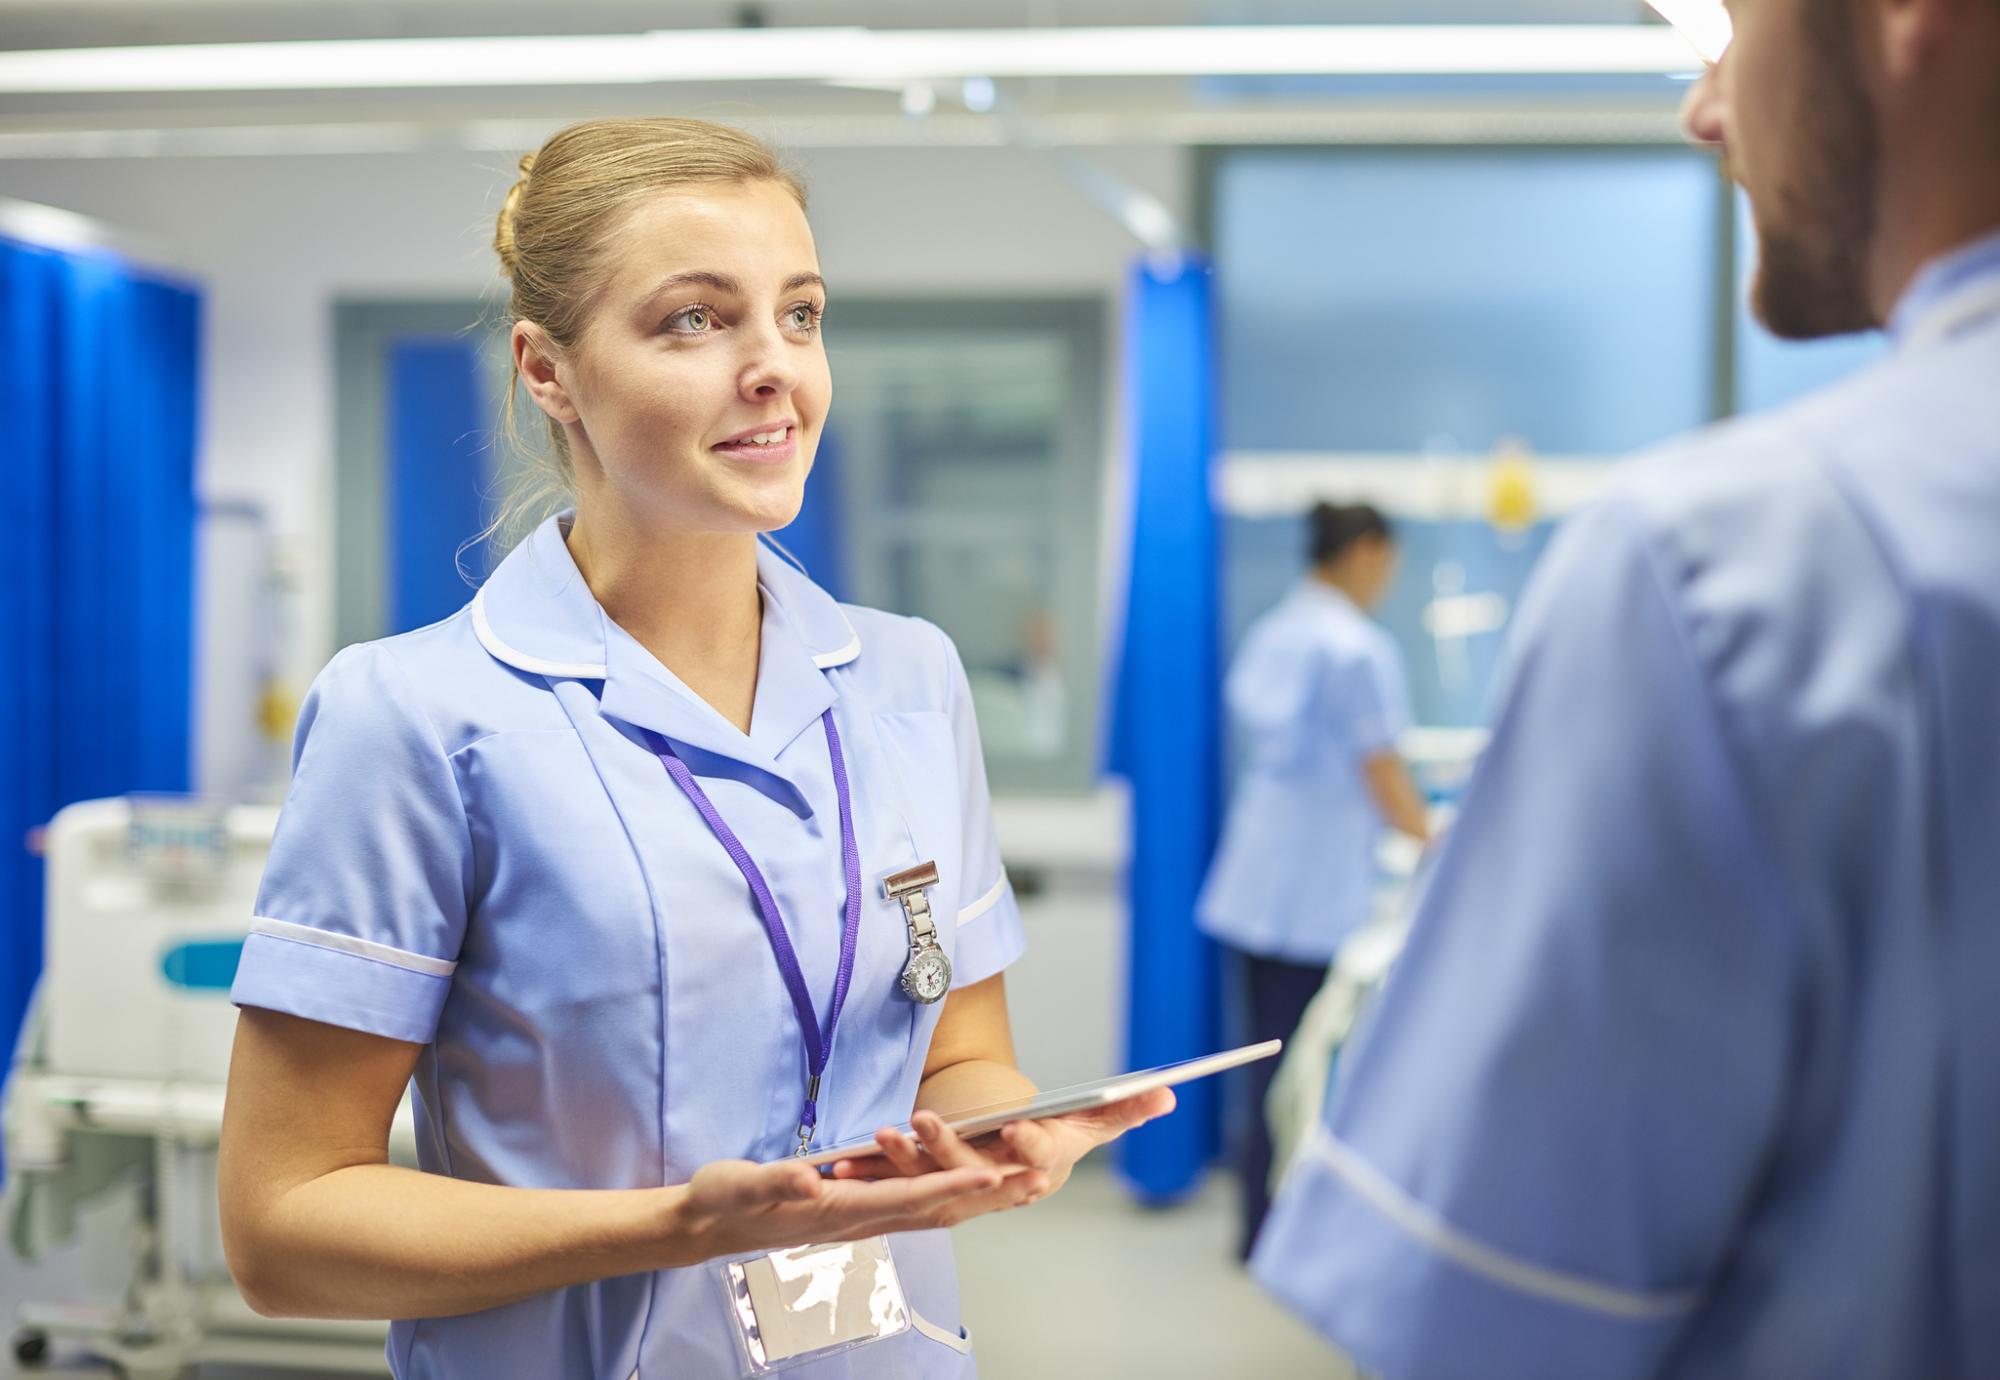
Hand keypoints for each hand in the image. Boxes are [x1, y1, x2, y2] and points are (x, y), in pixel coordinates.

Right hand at [669, 1154, 1036, 1265]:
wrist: (706, 1223)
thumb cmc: (723, 1199)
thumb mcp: (742, 1184)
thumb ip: (777, 1182)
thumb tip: (812, 1181)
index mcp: (837, 1210)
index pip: (906, 1198)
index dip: (949, 1186)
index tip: (990, 1174)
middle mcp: (855, 1219)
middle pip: (932, 1210)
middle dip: (982, 1197)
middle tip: (1032, 1178)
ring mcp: (855, 1218)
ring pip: (927, 1210)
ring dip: (973, 1198)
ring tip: (1015, 1181)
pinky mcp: (851, 1211)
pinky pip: (910, 1205)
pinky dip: (945, 1194)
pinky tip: (962, 1184)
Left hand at [826, 1088, 1175, 1205]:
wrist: (1012, 1160)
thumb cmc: (1053, 1135)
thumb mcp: (1091, 1119)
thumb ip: (1126, 1107)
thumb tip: (1169, 1091)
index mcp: (1038, 1170)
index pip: (1036, 1160)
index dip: (1026, 1146)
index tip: (1016, 1127)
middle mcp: (995, 1187)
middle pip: (971, 1171)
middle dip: (947, 1150)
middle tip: (926, 1121)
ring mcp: (955, 1191)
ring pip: (926, 1179)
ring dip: (900, 1160)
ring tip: (883, 1133)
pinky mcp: (921, 1188)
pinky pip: (891, 1184)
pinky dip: (866, 1173)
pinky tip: (841, 1160)